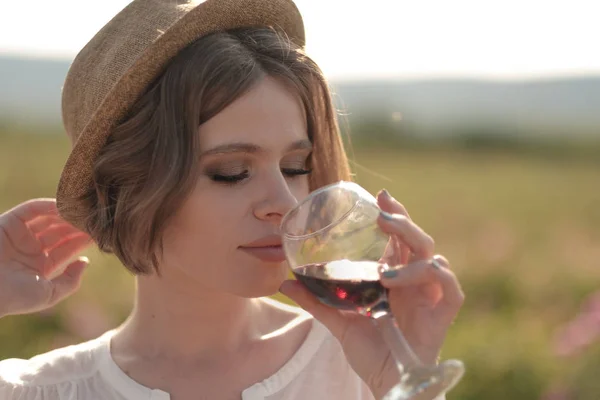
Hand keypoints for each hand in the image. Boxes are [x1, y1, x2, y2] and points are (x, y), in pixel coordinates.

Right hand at [0, 199, 91, 317]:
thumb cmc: (14, 297)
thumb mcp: (49, 294)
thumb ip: (70, 281)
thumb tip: (85, 261)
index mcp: (40, 266)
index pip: (67, 248)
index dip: (83, 240)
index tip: (101, 233)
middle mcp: (30, 249)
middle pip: (60, 232)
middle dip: (77, 226)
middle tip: (95, 220)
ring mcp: (19, 236)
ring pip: (48, 219)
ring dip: (66, 215)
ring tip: (83, 213)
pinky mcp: (8, 223)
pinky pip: (31, 210)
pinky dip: (48, 205)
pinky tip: (65, 206)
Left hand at [279, 189, 463, 398]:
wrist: (388, 382)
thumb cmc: (371, 350)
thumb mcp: (339, 322)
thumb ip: (317, 301)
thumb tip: (284, 282)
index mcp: (395, 275)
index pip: (398, 237)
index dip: (393, 214)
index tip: (378, 196)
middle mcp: (414, 280)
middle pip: (416, 239)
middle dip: (402, 222)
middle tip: (382, 214)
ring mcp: (430, 295)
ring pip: (432, 256)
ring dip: (410, 252)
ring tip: (384, 267)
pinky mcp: (442, 313)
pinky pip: (450, 287)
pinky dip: (435, 276)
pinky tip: (414, 276)